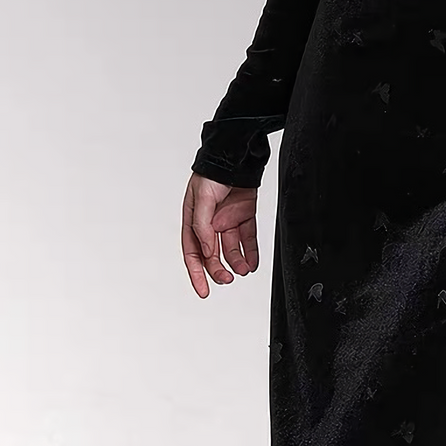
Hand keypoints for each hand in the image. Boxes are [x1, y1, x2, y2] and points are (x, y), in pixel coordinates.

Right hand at [182, 173, 259, 297]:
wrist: (236, 154)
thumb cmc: (212, 173)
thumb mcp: (201, 199)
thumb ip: (202, 226)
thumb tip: (206, 251)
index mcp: (193, 220)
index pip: (192, 252)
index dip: (197, 273)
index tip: (204, 291)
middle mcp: (210, 222)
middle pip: (212, 254)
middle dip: (218, 270)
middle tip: (227, 280)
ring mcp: (228, 219)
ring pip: (231, 248)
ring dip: (236, 262)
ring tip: (243, 270)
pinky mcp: (244, 214)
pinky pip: (247, 237)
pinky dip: (250, 251)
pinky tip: (252, 262)